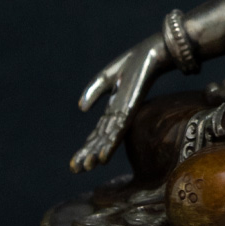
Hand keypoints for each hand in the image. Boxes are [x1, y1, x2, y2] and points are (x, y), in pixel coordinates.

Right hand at [70, 33, 166, 171]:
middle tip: (76, 170)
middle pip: (100, 140)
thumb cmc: (130, 65)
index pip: (96, 133)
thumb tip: (81, 109)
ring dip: (97, 153)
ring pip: (108, 139)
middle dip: (88, 154)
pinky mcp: (131, 109)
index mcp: (112, 110)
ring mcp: (125, 114)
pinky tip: (104, 156)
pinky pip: (119, 130)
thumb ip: (93, 92)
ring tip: (88, 167)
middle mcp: (118, 116)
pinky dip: (110, 144)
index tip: (74, 162)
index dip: (85, 147)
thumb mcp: (105, 78)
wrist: (150, 55)